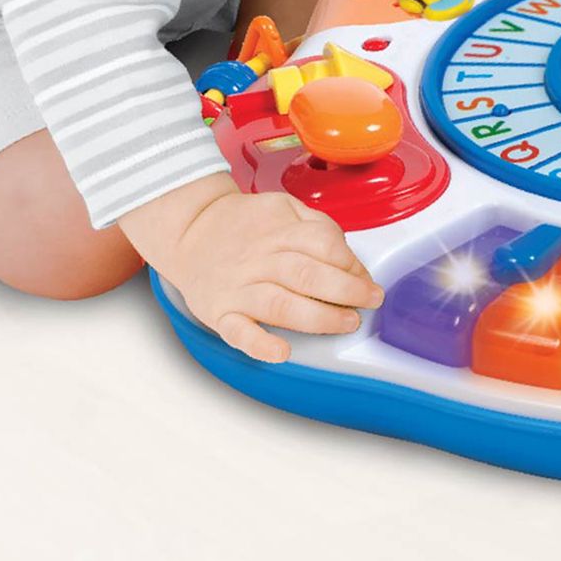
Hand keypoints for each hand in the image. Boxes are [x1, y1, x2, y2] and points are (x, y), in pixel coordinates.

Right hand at [148, 185, 383, 363]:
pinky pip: (239, 333)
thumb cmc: (244, 225)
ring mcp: (239, 288)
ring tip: (347, 323)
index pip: (323, 243)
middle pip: (308, 274)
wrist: (189, 230)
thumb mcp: (283, 208)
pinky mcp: (221, 314)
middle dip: (347, 290)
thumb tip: (350, 259)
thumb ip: (317, 227)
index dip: (351, 262)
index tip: (367, 278)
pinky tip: (282, 352)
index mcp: (278, 231)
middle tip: (370, 300)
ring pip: (282, 305)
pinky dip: (261, 345)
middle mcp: (259, 260)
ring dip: (319, 317)